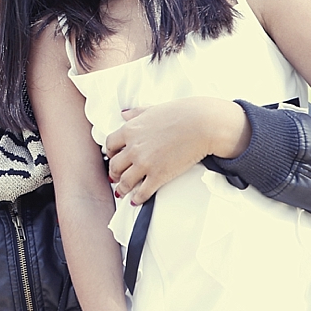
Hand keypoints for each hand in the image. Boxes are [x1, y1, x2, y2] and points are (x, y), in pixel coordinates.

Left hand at [106, 96, 246, 204]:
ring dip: (122, 188)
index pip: (110, 144)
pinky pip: (142, 192)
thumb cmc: (180, 114)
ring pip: (125, 182)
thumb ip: (136, 113)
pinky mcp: (158, 176)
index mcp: (130, 130)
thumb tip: (124, 114)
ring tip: (122, 192)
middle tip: (116, 176)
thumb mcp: (153, 109)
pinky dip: (137, 198)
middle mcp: (133, 148)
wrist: (201, 124)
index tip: (113, 156)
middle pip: (114, 165)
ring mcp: (144, 163)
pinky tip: (136, 200)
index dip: (110, 152)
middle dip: (114, 173)